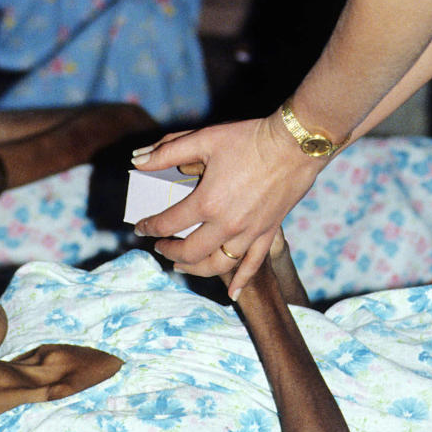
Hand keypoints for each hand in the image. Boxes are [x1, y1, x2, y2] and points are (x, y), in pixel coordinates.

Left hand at [131, 116, 319, 295]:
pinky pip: (252, 264)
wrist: (294, 145)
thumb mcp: (204, 139)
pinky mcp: (268, 233)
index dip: (150, 226)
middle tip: (160, 246)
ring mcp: (249, 233)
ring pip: (217, 264)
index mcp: (207, 202)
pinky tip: (232, 293)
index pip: (168, 223)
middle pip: (190, 251)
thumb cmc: (249, 139)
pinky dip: (240, 281)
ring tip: (182, 266)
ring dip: (195, 269)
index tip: (141, 227)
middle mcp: (226, 225)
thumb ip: (168, 152)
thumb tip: (137, 159)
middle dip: (170, 252)